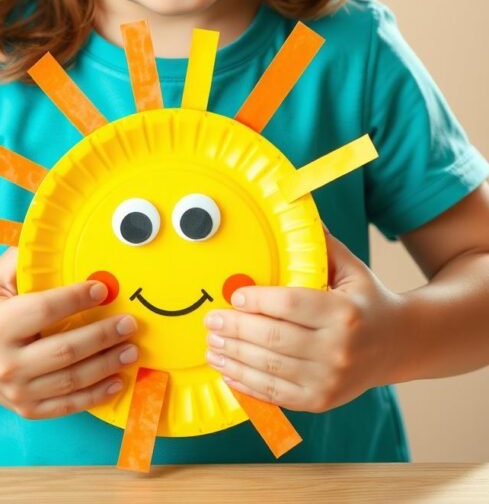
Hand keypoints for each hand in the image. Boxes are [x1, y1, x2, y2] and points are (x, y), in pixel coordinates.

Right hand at [0, 246, 139, 418]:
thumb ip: (27, 258)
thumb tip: (61, 236)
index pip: (44, 310)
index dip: (77, 299)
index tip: (104, 289)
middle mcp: (4, 362)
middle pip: (64, 351)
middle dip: (103, 336)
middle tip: (130, 323)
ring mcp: (15, 391)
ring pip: (71, 381)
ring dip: (107, 365)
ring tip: (132, 349)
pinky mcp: (25, 408)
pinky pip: (66, 406)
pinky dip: (96, 396)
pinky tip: (118, 381)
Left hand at [204, 224, 404, 411]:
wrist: (399, 345)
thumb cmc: (367, 300)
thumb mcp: (351, 267)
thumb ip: (321, 245)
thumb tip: (291, 210)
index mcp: (344, 312)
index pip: (290, 305)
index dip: (257, 300)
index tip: (234, 296)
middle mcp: (338, 348)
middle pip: (274, 339)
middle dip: (236, 329)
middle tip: (210, 320)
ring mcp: (329, 380)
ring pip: (270, 368)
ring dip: (234, 357)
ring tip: (212, 344)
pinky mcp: (320, 401)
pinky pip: (275, 394)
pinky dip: (246, 383)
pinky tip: (228, 370)